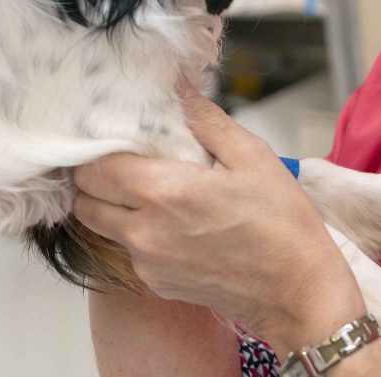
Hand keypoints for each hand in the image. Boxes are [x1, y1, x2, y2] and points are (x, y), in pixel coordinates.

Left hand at [72, 87, 365, 354]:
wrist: (296, 291)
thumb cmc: (281, 223)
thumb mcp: (252, 156)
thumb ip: (207, 120)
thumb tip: (180, 91)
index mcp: (164, 193)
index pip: (94, 167)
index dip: (98, 146)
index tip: (117, 134)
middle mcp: (144, 232)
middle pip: (84, 199)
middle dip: (95, 175)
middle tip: (126, 158)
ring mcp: (147, 263)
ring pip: (100, 227)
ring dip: (110, 204)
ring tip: (147, 188)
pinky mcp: (156, 284)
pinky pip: (128, 250)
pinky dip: (136, 231)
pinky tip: (173, 220)